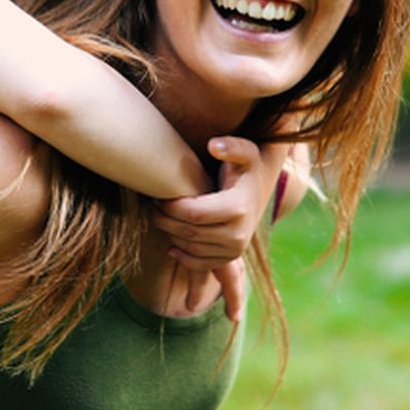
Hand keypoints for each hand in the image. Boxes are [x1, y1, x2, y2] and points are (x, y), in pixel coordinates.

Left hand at [154, 137, 286, 321]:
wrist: (259, 190)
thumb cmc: (245, 168)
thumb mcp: (244, 153)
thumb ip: (231, 146)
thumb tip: (213, 146)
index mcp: (238, 208)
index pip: (193, 213)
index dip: (170, 207)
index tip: (157, 195)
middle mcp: (239, 234)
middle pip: (188, 232)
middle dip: (164, 219)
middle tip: (150, 206)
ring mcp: (235, 249)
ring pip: (189, 247)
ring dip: (169, 233)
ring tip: (158, 216)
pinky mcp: (229, 258)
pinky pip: (198, 263)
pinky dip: (181, 254)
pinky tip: (171, 240)